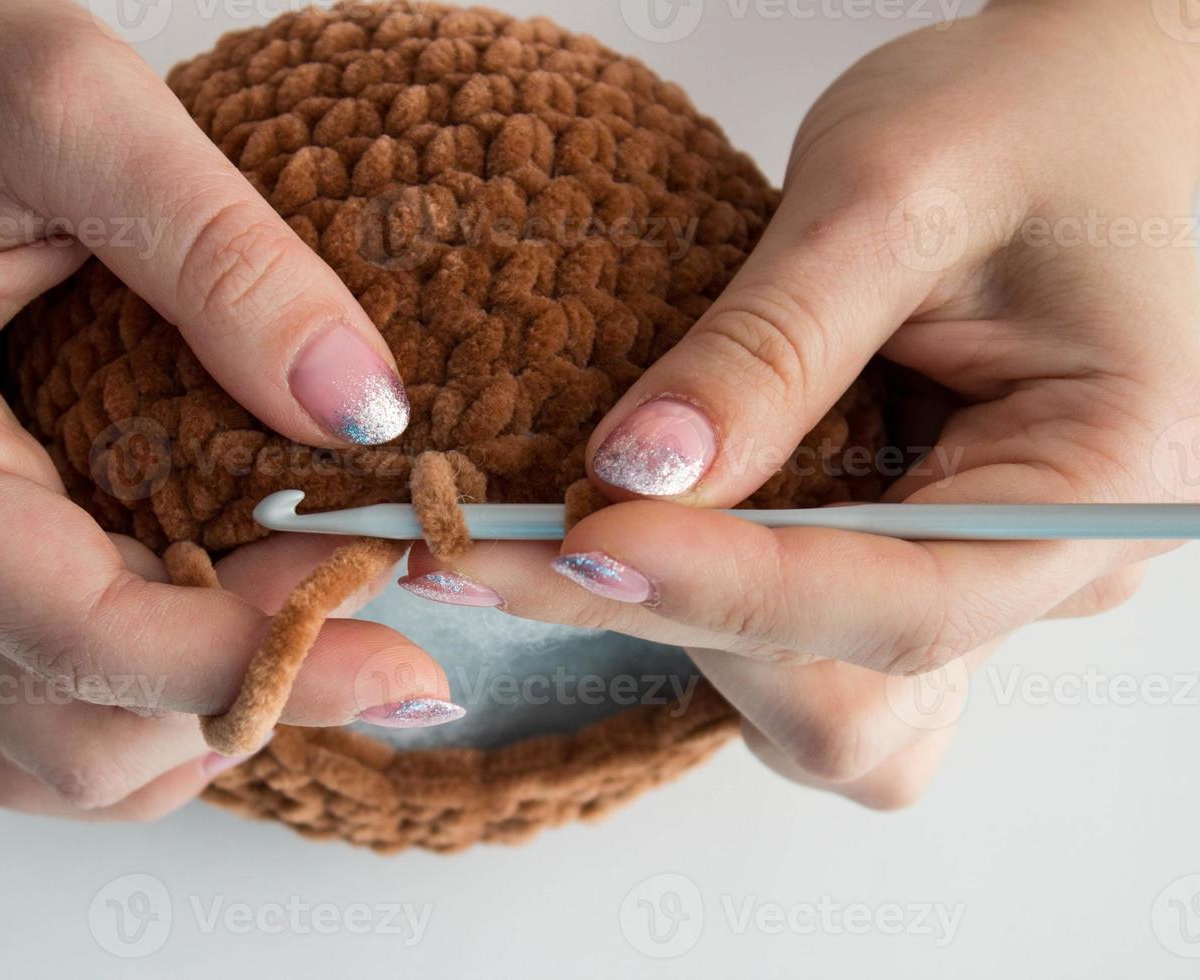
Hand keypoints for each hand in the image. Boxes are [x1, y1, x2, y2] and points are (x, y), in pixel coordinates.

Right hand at [0, 0, 452, 819]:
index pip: (77, 633)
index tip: (404, 661)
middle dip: (247, 697)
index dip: (250, 664)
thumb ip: (224, 254)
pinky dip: (160, 705)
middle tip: (382, 615)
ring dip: (206, 721)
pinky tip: (239, 627)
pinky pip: (48, 703)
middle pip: (74, 728)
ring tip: (322, 622)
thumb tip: (363, 411)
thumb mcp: (75, 106)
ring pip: (60, 750)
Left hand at [402, 0, 1199, 807]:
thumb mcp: (891, 191)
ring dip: (679, 635)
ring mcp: (982, 579)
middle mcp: (1057, 568)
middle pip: (856, 690)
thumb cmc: (1027, 112)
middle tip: (506, 548)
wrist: (1078, 100)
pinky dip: (702, 610)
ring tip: (549, 541)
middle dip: (677, 623)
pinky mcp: (911, 564)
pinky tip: (620, 537)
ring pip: (825, 704)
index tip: (582, 540)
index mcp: (1108, 479)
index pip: (908, 600)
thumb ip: (771, 346)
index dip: (733, 591)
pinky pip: (805, 651)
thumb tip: (638, 474)